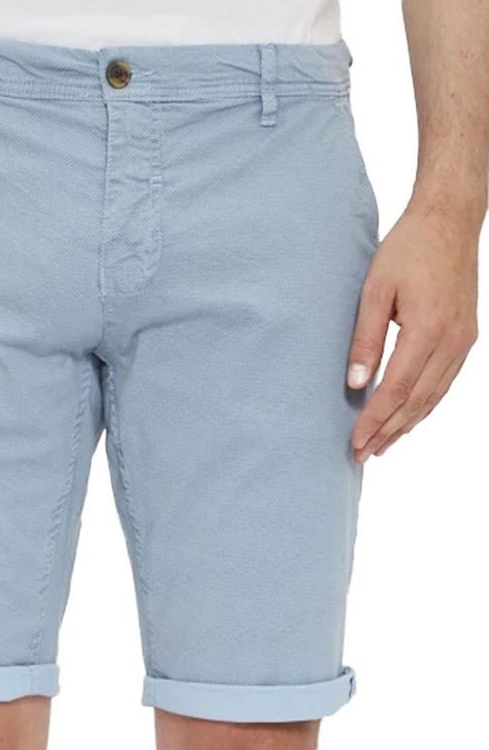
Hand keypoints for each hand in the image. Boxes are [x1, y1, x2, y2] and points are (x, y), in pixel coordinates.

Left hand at [347, 199, 480, 462]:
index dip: (373, 420)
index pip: (395, 390)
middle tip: (363, 454)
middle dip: (388, 431)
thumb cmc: (406, 250)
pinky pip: (444, 383)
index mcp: (427, 331)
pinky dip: (424, 405)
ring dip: (407, 424)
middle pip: (416, 402)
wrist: (449, 221)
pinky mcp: (466, 337)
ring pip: (433, 397)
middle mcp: (452, 342)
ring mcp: (464, 341)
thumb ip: (364, 339)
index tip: (354, 442)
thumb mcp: (374, 291)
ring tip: (382, 444)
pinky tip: (408, 416)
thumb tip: (355, 384)